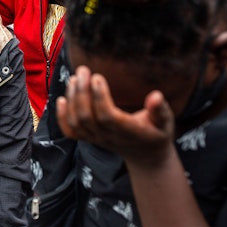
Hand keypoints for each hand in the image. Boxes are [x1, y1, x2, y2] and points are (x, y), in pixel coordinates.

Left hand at [56, 66, 174, 166]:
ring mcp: (96, 138)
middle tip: (83, 70)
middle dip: (81, 92)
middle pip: (87, 117)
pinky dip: (61, 117)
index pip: (107, 116)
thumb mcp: (165, 123)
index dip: (99, 97)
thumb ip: (161, 110)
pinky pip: (70, 132)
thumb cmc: (156, 133)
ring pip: (77, 122)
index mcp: (127, 131)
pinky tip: (60, 99)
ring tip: (74, 78)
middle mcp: (108, 136)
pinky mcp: (89, 138)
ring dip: (72, 99)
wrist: (145, 155)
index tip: (96, 76)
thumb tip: (156, 96)